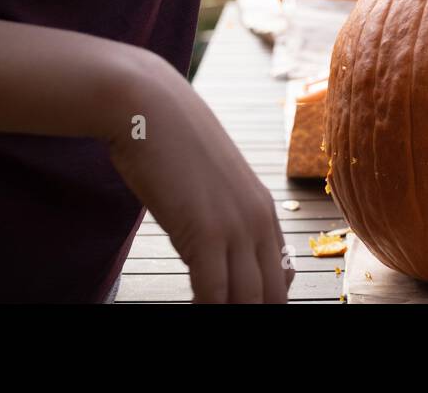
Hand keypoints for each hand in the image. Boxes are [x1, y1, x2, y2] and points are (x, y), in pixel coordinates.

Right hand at [107, 52, 292, 302]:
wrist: (147, 105)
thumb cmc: (172, 141)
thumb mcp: (210, 181)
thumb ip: (222, 215)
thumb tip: (217, 253)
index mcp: (264, 209)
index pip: (281, 276)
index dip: (265, 302)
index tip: (246, 309)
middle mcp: (259, 219)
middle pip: (271, 294)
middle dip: (255, 312)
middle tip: (231, 322)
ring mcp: (236, 226)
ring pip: (247, 299)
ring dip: (230, 314)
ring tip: (210, 318)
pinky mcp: (205, 232)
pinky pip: (213, 292)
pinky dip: (205, 308)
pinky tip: (193, 309)